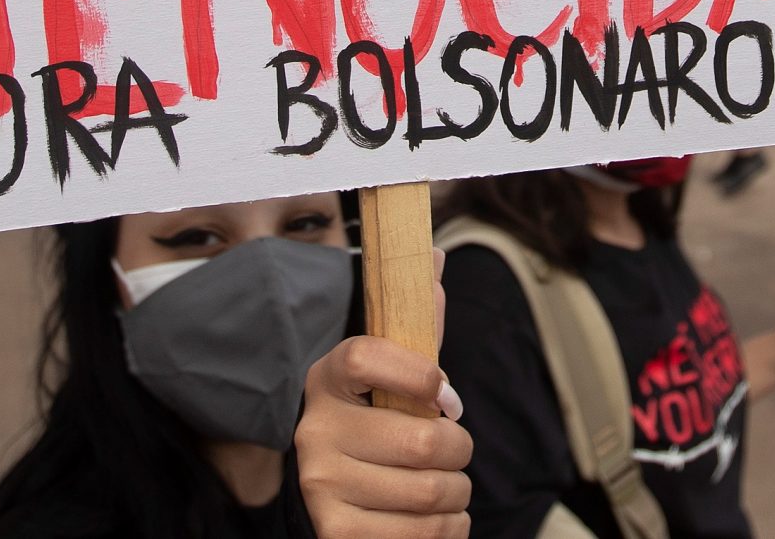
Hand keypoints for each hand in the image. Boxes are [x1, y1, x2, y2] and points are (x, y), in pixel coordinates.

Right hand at [296, 336, 471, 538]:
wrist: (330, 488)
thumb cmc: (376, 418)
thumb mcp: (390, 371)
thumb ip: (417, 324)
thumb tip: (436, 262)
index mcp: (327, 379)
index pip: (366, 358)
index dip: (421, 375)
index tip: (447, 398)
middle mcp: (314, 432)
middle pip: (421, 442)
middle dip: (459, 448)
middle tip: (455, 450)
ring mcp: (322, 486)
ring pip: (429, 492)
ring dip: (458, 492)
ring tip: (447, 485)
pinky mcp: (338, 532)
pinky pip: (423, 534)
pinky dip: (450, 527)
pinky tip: (438, 516)